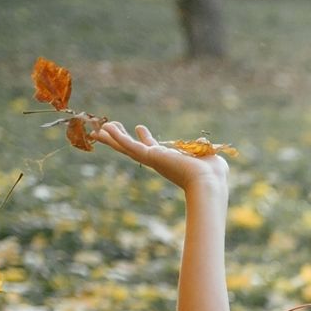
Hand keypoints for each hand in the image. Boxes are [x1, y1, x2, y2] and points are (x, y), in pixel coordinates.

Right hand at [93, 121, 228, 195]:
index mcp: (171, 160)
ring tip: (97, 131)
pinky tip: (105, 129)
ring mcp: (153, 159)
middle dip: (120, 140)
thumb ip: (202, 147)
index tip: (140, 128)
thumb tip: (201, 141)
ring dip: (112, 138)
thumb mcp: (206, 154)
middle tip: (106, 130)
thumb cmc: (213, 173)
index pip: (154, 148)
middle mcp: (159, 160)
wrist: (209, 182)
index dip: (145, 138)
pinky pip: (129, 146)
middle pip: (133, 149)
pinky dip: (117, 138)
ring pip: (126, 148)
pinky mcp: (150, 157)